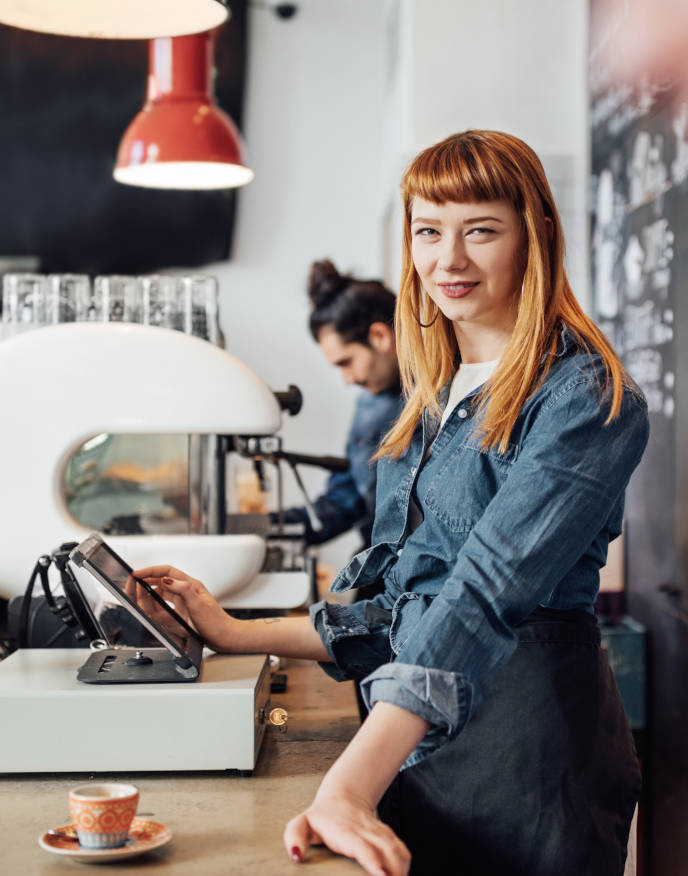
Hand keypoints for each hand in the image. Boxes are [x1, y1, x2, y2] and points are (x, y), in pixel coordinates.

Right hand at [132, 565, 234, 651]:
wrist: (225, 637)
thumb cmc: (216, 623)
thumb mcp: (198, 604)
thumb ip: (183, 590)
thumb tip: (167, 580)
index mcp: (191, 585)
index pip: (167, 572)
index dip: (150, 571)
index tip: (137, 574)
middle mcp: (187, 590)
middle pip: (162, 580)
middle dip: (146, 579)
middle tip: (133, 582)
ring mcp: (184, 601)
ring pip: (162, 591)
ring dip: (149, 591)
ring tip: (138, 593)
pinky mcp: (183, 611)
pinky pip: (165, 603)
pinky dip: (156, 603)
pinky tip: (150, 605)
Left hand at [283, 788, 409, 875]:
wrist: (344, 795)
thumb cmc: (321, 816)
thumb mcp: (301, 824)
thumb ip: (294, 836)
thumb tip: (296, 854)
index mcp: (345, 831)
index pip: (361, 846)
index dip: (373, 860)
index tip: (382, 874)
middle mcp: (366, 831)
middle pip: (386, 851)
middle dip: (393, 872)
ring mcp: (379, 833)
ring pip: (397, 851)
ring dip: (401, 871)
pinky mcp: (388, 836)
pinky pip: (402, 851)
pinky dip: (404, 865)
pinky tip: (401, 875)